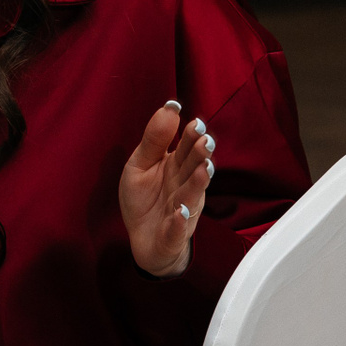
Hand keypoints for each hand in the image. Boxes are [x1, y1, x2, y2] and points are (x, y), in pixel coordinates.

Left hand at [119, 101, 215, 277]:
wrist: (143, 240)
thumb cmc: (145, 199)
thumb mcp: (141, 164)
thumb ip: (154, 139)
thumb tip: (171, 106)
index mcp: (176, 167)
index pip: (186, 148)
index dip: (191, 136)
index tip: (195, 122)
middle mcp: (184, 186)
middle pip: (193, 169)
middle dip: (200, 156)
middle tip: (205, 142)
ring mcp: (182, 211)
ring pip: (191, 196)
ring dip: (197, 183)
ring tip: (202, 170)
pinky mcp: (173, 234)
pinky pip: (177, 229)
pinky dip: (178, 222)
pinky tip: (178, 213)